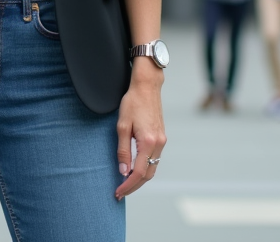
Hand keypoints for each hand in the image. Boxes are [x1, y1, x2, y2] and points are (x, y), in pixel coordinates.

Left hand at [115, 62, 165, 200]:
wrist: (147, 87)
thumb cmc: (132, 103)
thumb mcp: (122, 126)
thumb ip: (123, 150)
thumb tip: (123, 171)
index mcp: (148, 142)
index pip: (138, 173)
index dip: (127, 185)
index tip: (117, 192)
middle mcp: (159, 144)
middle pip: (148, 175)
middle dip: (134, 186)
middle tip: (120, 192)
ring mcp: (162, 141)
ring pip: (153, 168)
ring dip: (140, 179)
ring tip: (125, 184)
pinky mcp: (162, 138)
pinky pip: (155, 159)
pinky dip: (145, 169)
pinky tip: (135, 170)